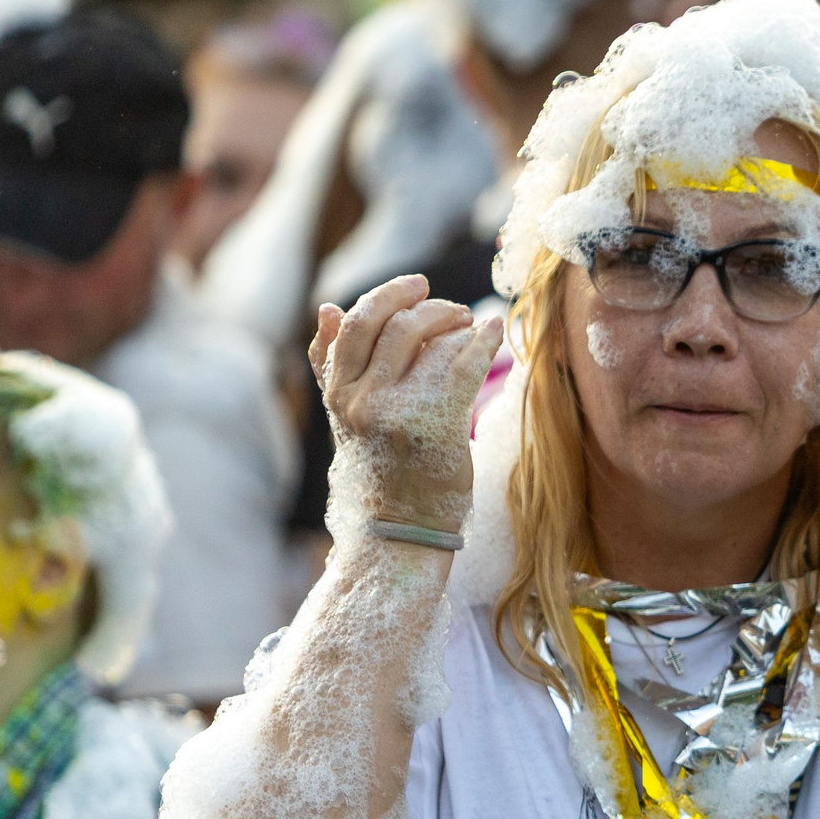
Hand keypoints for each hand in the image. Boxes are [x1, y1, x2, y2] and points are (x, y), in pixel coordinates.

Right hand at [308, 275, 501, 533]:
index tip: (416, 287)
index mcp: (338, 395)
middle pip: (394, 325)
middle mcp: (362, 401)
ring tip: (468, 326)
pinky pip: (464, 366)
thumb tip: (325, 307)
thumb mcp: (344, 418)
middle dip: (426, 304)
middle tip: (449, 303)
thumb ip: (331, 365)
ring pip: (428, 341)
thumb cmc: (378, 467)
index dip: (387, 296)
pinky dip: (483, 342)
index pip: (354, 324)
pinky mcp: (437, 426)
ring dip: (455, 323)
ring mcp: (397, 413)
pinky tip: (494, 332)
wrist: (399, 531)